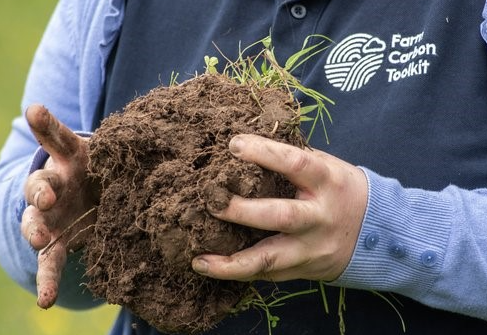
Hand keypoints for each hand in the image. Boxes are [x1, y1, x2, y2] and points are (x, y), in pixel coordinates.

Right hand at [20, 104, 96, 307]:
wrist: (97, 197)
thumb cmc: (100, 169)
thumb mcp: (97, 149)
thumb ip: (91, 133)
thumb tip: (74, 101)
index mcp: (67, 160)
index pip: (54, 139)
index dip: (46, 125)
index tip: (36, 111)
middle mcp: (53, 187)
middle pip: (38, 186)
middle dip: (39, 191)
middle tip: (46, 196)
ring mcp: (52, 217)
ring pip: (35, 224)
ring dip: (35, 231)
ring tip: (41, 240)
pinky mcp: (60, 242)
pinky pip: (51, 262)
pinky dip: (47, 280)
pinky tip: (45, 299)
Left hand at [192, 134, 367, 281]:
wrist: (378, 235)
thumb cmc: (343, 191)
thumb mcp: (329, 167)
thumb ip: (296, 159)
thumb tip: (252, 142)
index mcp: (327, 181)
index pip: (295, 163)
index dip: (265, 153)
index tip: (233, 145)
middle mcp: (319, 217)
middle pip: (280, 216)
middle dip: (242, 211)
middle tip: (210, 202)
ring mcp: (312, 248)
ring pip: (270, 259)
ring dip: (231, 263)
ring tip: (199, 261)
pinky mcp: (305, 269)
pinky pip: (270, 273)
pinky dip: (240, 272)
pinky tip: (215, 268)